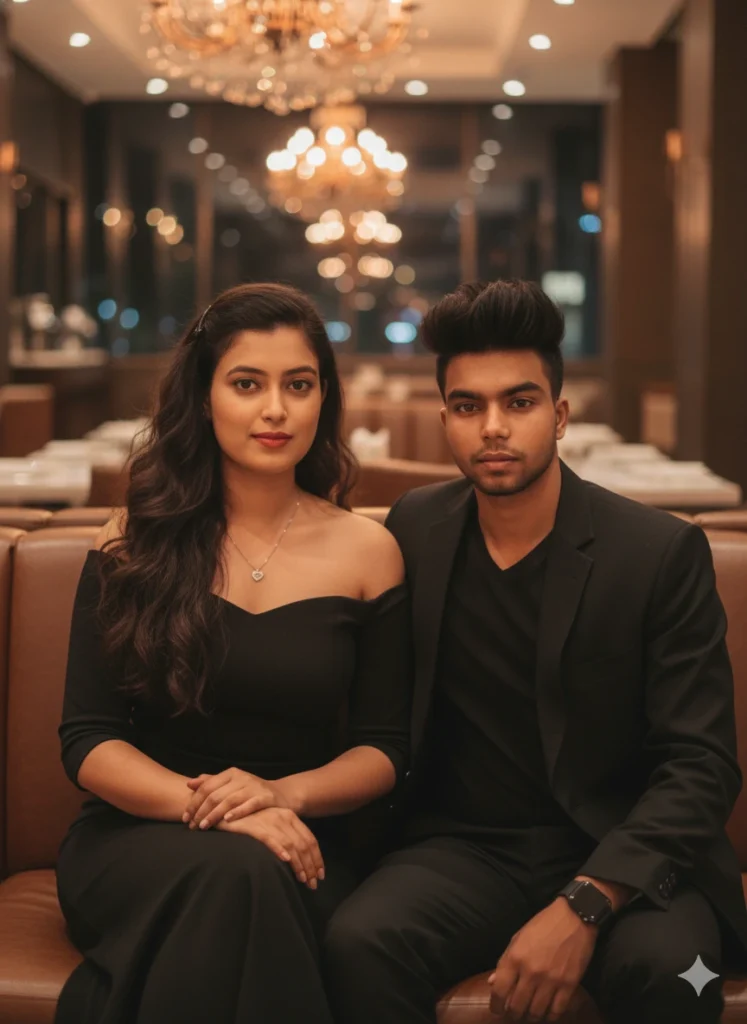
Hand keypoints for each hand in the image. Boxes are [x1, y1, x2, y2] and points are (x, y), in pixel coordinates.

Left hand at [183, 768, 290, 829]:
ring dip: (214, 815)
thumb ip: (211, 783)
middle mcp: (241, 777)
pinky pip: (249, 805)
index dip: (194, 802)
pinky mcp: (265, 797)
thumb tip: (190, 783)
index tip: (185, 817)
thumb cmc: (251, 791)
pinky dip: (237, 812)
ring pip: (229, 800)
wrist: (281, 794)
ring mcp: (254, 786)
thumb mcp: (231, 784)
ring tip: (203, 827)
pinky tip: (227, 820)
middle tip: (191, 826)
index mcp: (231, 773)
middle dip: (201, 811)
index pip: (207, 786)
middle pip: (215, 794)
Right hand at [218, 807, 324, 888]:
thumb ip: (286, 835)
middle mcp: (283, 817)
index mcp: (290, 816)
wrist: (229, 806)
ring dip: (299, 864)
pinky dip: (279, 849)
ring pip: (291, 845)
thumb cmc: (252, 818)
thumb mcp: (273, 823)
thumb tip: (299, 857)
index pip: (310, 839)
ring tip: (303, 880)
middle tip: (313, 884)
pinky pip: (270, 839)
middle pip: (304, 845)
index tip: (321, 874)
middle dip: (311, 866)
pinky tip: (286, 861)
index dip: (317, 858)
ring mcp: (270, 821)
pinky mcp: (255, 826)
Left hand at [488, 898, 597, 1021]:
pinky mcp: (569, 985)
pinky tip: (547, 1012)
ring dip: (531, 1016)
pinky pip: (557, 1011)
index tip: (496, 1009)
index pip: (499, 991)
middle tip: (514, 1013)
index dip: (495, 1005)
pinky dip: (550, 1016)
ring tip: (530, 1013)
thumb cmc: (543, 925)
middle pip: (517, 1007)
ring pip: (536, 1013)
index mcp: (515, 958)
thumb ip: (505, 961)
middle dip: (513, 1013)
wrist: (574, 917)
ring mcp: (551, 980)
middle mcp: (531, 972)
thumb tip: (493, 982)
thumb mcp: (518, 937)